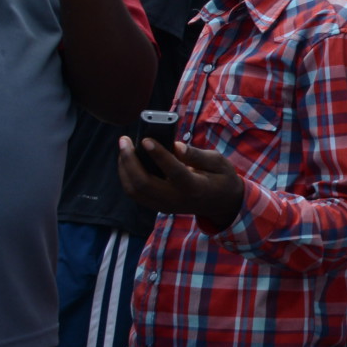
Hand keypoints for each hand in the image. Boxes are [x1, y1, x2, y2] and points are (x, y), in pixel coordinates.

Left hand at [115, 136, 244, 230]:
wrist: (221, 204)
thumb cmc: (220, 178)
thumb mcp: (218, 163)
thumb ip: (197, 155)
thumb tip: (176, 145)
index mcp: (195, 187)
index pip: (174, 172)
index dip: (159, 155)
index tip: (146, 139)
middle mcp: (176, 199)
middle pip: (144, 184)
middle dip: (130, 161)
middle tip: (124, 140)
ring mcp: (165, 205)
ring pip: (134, 190)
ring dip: (124, 168)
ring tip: (124, 148)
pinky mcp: (158, 206)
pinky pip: (135, 193)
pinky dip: (127, 176)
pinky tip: (127, 160)